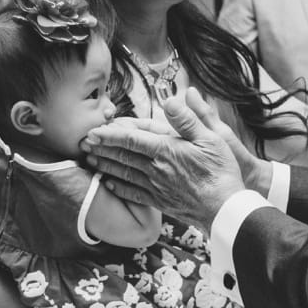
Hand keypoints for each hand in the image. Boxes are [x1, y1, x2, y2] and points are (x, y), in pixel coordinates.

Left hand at [81, 87, 249, 226]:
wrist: (224, 208)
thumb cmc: (220, 171)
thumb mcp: (211, 138)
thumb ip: (188, 119)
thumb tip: (170, 100)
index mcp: (165, 149)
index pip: (130, 138)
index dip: (110, 133)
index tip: (94, 130)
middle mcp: (155, 168)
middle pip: (122, 155)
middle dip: (101, 148)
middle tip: (83, 142)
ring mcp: (156, 186)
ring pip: (124, 173)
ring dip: (105, 165)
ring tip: (90, 159)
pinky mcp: (160, 201)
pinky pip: (133, 193)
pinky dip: (119, 188)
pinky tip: (110, 185)